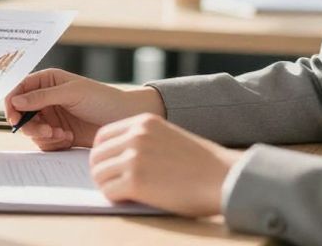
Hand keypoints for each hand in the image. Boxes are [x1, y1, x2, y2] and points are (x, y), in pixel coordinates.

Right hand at [4, 68, 164, 149]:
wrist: (125, 119)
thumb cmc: (102, 99)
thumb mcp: (71, 93)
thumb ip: (42, 96)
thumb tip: (15, 101)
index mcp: (47, 81)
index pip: (19, 90)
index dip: (12, 103)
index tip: (14, 117)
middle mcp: (46, 98)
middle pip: (21, 113)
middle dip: (30, 124)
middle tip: (45, 131)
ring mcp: (52, 117)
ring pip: (31, 129)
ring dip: (42, 135)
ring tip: (60, 135)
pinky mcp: (59, 134)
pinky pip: (44, 142)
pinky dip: (53, 142)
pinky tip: (68, 138)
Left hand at [89, 113, 243, 216]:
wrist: (224, 178)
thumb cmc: (201, 164)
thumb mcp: (168, 137)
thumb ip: (143, 140)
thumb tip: (116, 156)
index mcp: (143, 122)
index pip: (103, 136)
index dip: (103, 154)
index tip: (110, 166)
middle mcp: (136, 136)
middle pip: (96, 155)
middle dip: (101, 171)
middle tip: (112, 183)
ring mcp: (134, 158)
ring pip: (99, 174)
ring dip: (107, 186)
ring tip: (122, 193)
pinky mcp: (136, 181)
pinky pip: (108, 191)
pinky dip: (114, 198)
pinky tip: (128, 200)